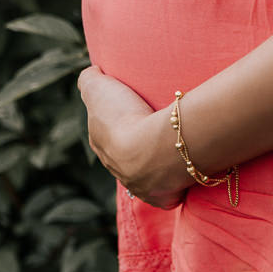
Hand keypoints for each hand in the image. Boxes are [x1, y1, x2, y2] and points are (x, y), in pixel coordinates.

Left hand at [77, 67, 189, 207]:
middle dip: (136, 147)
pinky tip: (182, 171)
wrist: (155, 148)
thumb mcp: (99, 88)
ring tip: (173, 148)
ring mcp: (141, 187)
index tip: (131, 112)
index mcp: (102, 146)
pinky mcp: (164, 198)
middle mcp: (118, 171)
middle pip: (126, 157)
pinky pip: (168, 193)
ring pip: (146, 176)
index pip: (105, 135)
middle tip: (155, 129)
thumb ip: (90, 79)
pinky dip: (173, 185)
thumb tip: (93, 73)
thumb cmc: (126, 116)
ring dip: (156, 165)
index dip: (115, 123)